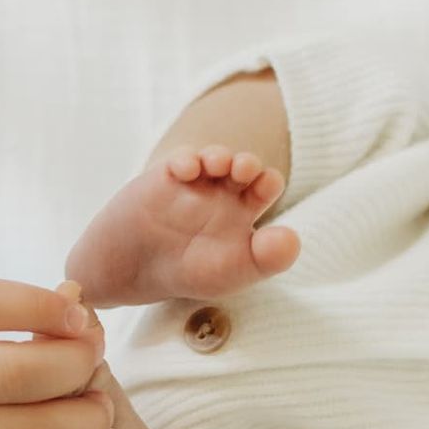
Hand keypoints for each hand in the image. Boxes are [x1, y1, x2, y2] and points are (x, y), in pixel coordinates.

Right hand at [65, 145, 299, 307]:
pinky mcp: (166, 176)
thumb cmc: (189, 272)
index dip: (268, 181)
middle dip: (247, 163)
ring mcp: (195, 182)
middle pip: (244, 166)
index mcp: (244, 211)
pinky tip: (185, 171)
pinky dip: (186, 160)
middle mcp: (223, 192)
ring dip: (220, 156)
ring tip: (217, 166)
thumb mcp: (234, 272)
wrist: (134, 271)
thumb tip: (294, 239)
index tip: (263, 188)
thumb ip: (267, 259)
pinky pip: (182, 159)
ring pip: (215, 157)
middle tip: (243, 170)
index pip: (266, 185)